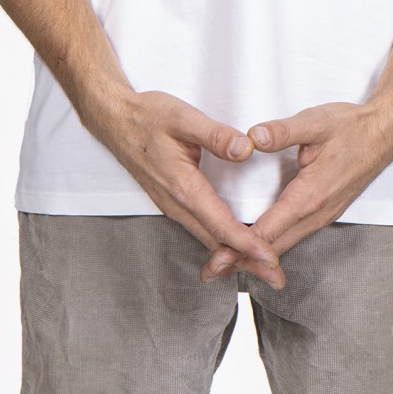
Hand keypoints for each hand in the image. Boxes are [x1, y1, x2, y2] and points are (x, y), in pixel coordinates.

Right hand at [101, 89, 284, 288]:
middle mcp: (177, 203)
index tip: (271, 258)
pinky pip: (199, 229)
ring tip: (264, 265)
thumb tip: (246, 149)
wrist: (114, 121)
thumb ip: (216, 134)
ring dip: (236, 255)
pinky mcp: (172, 201)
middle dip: (248, 261)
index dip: (248, 245)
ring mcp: (173, 205)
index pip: (221, 225)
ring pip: (208, 238)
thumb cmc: (148, 116)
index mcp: (183, 186)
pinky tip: (235, 244)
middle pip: (217, 242)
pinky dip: (221, 242)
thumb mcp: (183, 117)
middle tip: (277, 277)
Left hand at [199, 100, 392, 283]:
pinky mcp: (326, 210)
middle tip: (210, 270)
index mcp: (310, 195)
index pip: (269, 230)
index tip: (215, 258)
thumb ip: (281, 131)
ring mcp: (323, 214)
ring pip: (286, 243)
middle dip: (241, 259)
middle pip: (274, 246)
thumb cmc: (351, 127)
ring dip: (256, 254)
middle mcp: (317, 213)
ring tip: (227, 262)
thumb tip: (251, 137)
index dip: (239, 246)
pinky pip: (296, 234)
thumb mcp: (315, 122)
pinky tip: (259, 243)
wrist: (386, 133)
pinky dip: (274, 244)